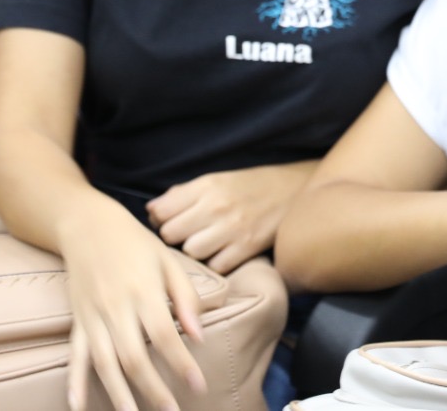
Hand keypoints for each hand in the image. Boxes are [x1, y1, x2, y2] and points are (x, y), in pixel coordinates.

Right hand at [58, 199, 207, 410]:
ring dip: (119, 394)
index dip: (181, 363)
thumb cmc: (135, 242)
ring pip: (105, 363)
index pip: (165, 335)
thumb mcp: (167, 259)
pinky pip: (75, 355)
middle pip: (134, 357)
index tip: (198, 386)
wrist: (87, 224)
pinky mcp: (77, 321)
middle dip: (153, 389)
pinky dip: (75, 382)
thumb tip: (199, 334)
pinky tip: (77, 406)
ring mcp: (92, 316)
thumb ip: (185, 296)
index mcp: (143, 291)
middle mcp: (116, 307)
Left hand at [147, 162, 310, 274]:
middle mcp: (216, 206)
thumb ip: (182, 195)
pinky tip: (222, 253)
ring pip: (191, 252)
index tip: (171, 221)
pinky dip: (215, 263)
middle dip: (175, 237)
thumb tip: (152, 211)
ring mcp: (232, 229)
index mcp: (206, 186)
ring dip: (194, 252)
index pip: (160, 212)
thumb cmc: (250, 186)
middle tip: (187, 235)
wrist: (293, 190)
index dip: (161, 220)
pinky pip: (215, 266)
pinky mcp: (247, 248)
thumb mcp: (216, 180)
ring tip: (205, 245)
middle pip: (170, 234)